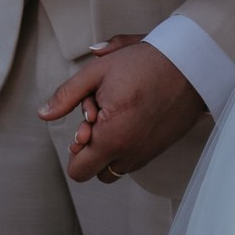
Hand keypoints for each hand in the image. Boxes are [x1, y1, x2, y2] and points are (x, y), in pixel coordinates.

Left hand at [38, 40, 206, 182]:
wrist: (191, 62)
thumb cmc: (145, 63)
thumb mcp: (98, 72)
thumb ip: (67, 96)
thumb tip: (43, 114)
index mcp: (112, 138)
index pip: (78, 172)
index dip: (75, 148)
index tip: (87, 119)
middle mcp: (130, 154)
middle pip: (95, 173)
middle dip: (92, 149)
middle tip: (102, 114)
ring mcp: (147, 154)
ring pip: (115, 167)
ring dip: (110, 147)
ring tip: (119, 113)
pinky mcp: (160, 149)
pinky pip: (134, 159)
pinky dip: (128, 143)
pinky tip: (134, 114)